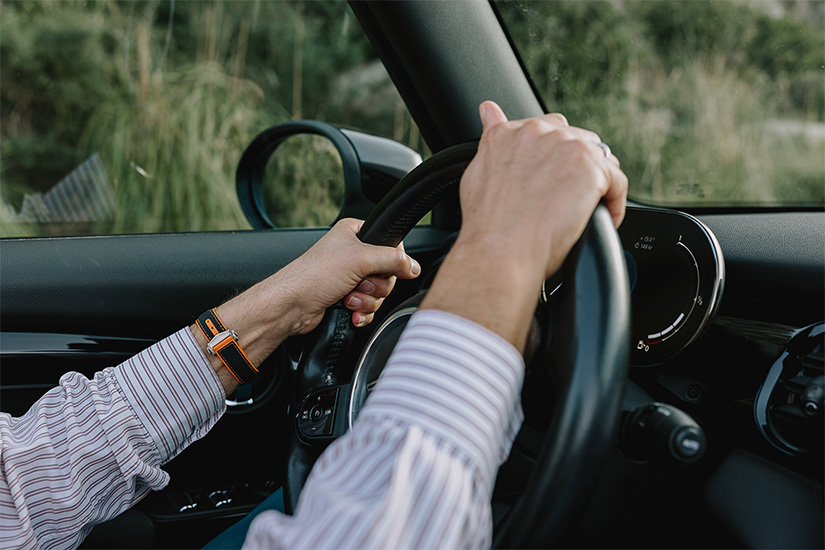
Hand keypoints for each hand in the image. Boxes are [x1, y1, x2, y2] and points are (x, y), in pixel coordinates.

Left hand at [271, 218, 420, 332]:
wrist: (291, 305)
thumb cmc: (313, 275)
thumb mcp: (360, 258)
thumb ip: (393, 260)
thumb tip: (414, 267)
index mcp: (355, 233)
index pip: (391, 244)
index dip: (393, 260)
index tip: (386, 269)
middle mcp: (352, 253)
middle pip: (387, 272)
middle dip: (375, 285)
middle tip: (360, 284)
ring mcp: (348, 277)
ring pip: (378, 293)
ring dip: (367, 301)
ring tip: (349, 298)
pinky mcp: (345, 298)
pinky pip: (368, 307)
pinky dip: (362, 312)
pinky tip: (350, 312)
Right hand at [458, 100, 627, 281]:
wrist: (499, 252)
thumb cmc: (487, 226)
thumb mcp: (477, 171)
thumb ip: (490, 138)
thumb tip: (489, 111)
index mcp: (508, 133)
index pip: (545, 129)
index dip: (552, 157)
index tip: (551, 180)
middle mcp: (537, 132)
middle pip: (576, 139)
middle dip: (576, 167)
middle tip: (565, 200)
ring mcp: (566, 147)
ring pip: (600, 158)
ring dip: (596, 183)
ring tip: (583, 211)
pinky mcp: (591, 169)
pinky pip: (617, 182)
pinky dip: (614, 204)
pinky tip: (601, 220)